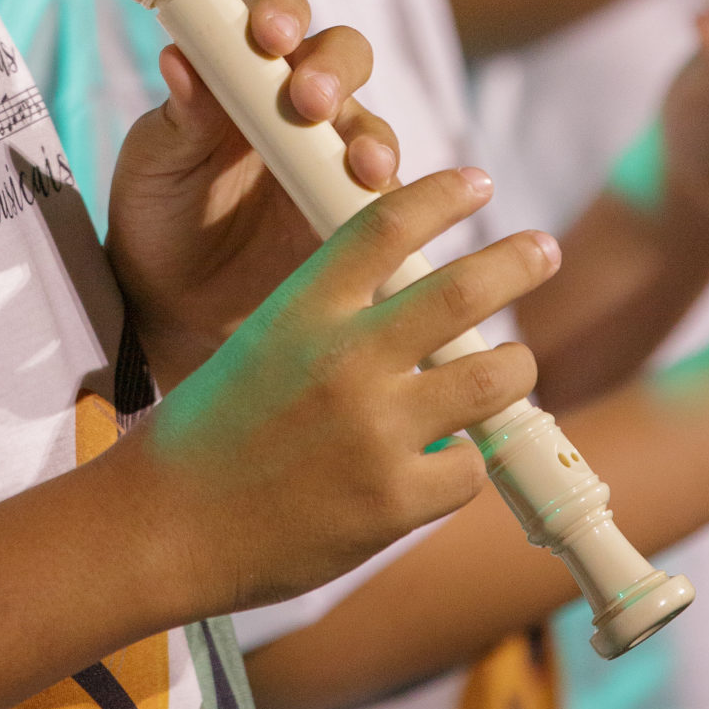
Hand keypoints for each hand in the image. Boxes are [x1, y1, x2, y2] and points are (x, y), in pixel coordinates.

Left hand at [105, 0, 398, 390]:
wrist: (172, 305)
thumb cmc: (158, 213)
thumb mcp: (158, 161)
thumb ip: (181, 115)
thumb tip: (179, 58)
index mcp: (244, 72)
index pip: (274, 17)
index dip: (279, 14)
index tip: (267, 36)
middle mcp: (297, 102)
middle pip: (342, 56)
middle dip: (334, 70)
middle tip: (312, 101)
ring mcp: (333, 156)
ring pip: (371, 124)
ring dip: (371, 137)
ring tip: (361, 165)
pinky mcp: (358, 212)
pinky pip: (389, 197)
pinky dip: (393, 197)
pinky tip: (382, 207)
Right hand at [122, 168, 557, 616]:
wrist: (167, 525)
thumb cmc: (209, 433)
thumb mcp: (260, 344)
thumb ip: (332, 318)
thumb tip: (415, 306)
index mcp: (302, 310)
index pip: (385, 224)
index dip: (441, 195)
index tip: (476, 182)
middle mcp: (344, 361)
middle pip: (460, 290)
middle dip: (516, 262)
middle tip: (541, 249)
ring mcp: (375, 432)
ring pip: (492, 378)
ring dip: (517, 366)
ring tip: (518, 363)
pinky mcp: (395, 501)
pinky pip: (469, 468)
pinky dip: (465, 461)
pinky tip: (447, 461)